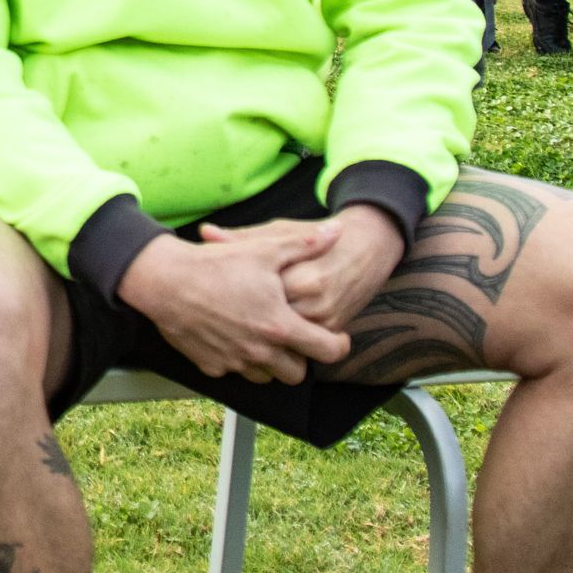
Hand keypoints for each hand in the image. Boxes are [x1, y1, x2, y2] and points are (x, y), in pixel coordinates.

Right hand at [117, 222, 350, 383]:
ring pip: (267, 377)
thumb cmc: (215, 263)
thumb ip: (304, 244)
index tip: (334, 337)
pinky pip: (234, 371)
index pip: (326, 351)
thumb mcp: (264, 248)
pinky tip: (231, 335)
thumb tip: (336, 232)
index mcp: (279, 325)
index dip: (338, 345)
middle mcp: (260, 350)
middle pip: (297, 374)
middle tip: (293, 336)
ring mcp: (234, 361)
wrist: (164, 281)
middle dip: (301, 358)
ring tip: (262, 336)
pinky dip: (239, 359)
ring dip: (270, 362)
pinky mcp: (211, 366)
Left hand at [228, 207, 404, 331]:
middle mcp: (315, 306)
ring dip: (264, 335)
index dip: (232, 295)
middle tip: (228, 311)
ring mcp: (327, 322)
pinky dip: (283, 336)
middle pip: (269, 326)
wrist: (368, 245)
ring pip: (286, 338)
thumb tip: (205, 232)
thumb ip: (241, 237)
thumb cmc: (314, 233)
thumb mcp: (278, 232)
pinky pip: (303, 340)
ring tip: (244, 320)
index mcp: (298, 279)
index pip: (257, 299)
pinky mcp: (335, 330)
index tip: (218, 290)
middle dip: (246, 321)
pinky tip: (265, 325)